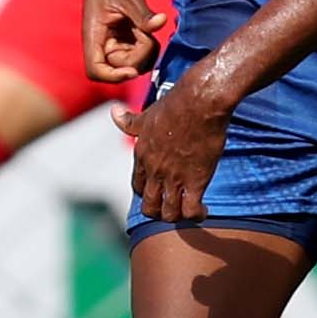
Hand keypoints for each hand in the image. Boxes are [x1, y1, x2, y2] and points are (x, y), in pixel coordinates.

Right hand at [86, 0, 165, 87]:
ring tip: (146, 26)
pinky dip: (150, 47)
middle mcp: (101, 43)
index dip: (113, 76)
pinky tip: (150, 28)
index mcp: (94, 34)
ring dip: (146, 51)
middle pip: (119, 68)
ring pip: (133, 64)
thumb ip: (143, 14)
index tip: (133, 70)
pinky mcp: (126, 40)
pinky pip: (140, 54)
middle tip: (146, 32)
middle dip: (139, 56)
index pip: (95, 70)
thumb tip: (161, 22)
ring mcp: (114, 43)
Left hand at [116, 57, 232, 223]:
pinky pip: (190, 210)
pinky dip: (195, 215)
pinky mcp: (195, 180)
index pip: (138, 186)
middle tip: (173, 207)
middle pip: (149, 206)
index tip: (160, 191)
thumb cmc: (175, 104)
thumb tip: (114, 112)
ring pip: (169, 213)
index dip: (148, 193)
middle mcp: (155, 170)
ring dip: (177, 216)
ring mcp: (173, 177)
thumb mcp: (147, 114)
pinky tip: (202, 210)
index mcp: (142, 155)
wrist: (199, 101)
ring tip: (188, 211)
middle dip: (159, 211)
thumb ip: (129, 120)